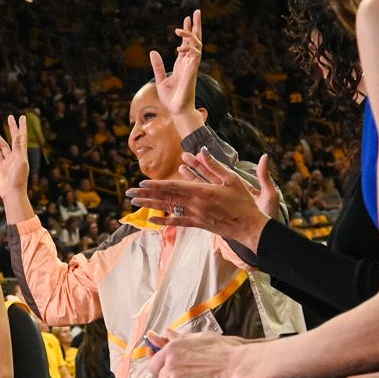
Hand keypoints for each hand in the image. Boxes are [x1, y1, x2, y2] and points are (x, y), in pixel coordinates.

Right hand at [0, 115, 32, 208]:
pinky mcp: (1, 166)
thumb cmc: (18, 179)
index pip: (22, 137)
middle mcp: (16, 155)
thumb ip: (19, 149)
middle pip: (13, 138)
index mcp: (22, 153)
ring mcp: (8, 160)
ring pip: (2, 145)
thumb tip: (18, 135)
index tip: (22, 117)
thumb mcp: (20, 162)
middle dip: (12, 127)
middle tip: (10, 117)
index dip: (22, 127)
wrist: (12, 193)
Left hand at [128, 149, 274, 250]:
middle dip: (146, 194)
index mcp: (203, 191)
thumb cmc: (243, 201)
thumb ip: (214, 166)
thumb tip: (201, 151)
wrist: (250, 226)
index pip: (174, 187)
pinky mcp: (198, 224)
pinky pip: (178, 222)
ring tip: (134, 203)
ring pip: (169, 209)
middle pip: (167, 198)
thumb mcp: (231, 179)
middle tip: (129, 193)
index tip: (142, 182)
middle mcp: (196, 204)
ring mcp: (196, 216)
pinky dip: (164, 221)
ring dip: (150, 205)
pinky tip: (151, 219)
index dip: (157, 185)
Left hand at [148, 8, 204, 123]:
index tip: (186, 18)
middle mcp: (189, 63)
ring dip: (192, 32)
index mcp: (182, 64)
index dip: (187, 31)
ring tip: (187, 19)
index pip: (187, 43)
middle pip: (196, 40)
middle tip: (197, 11)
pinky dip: (190, 47)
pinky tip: (181, 44)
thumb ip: (158, 65)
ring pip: (197, 45)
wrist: (176, 111)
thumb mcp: (161, 79)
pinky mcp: (193, 72)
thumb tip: (153, 52)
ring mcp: (192, 67)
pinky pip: (195, 55)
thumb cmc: (170, 98)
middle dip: (196, 26)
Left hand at [148, 332, 252, 377]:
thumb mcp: (200, 338)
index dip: (161, 368)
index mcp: (172, 349)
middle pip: (160, 377)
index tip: (167, 370)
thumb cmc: (224, 352)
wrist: (237, 366)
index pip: (153, 363)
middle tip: (186, 377)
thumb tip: (167, 334)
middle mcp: (170, 363)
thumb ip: (179, 338)